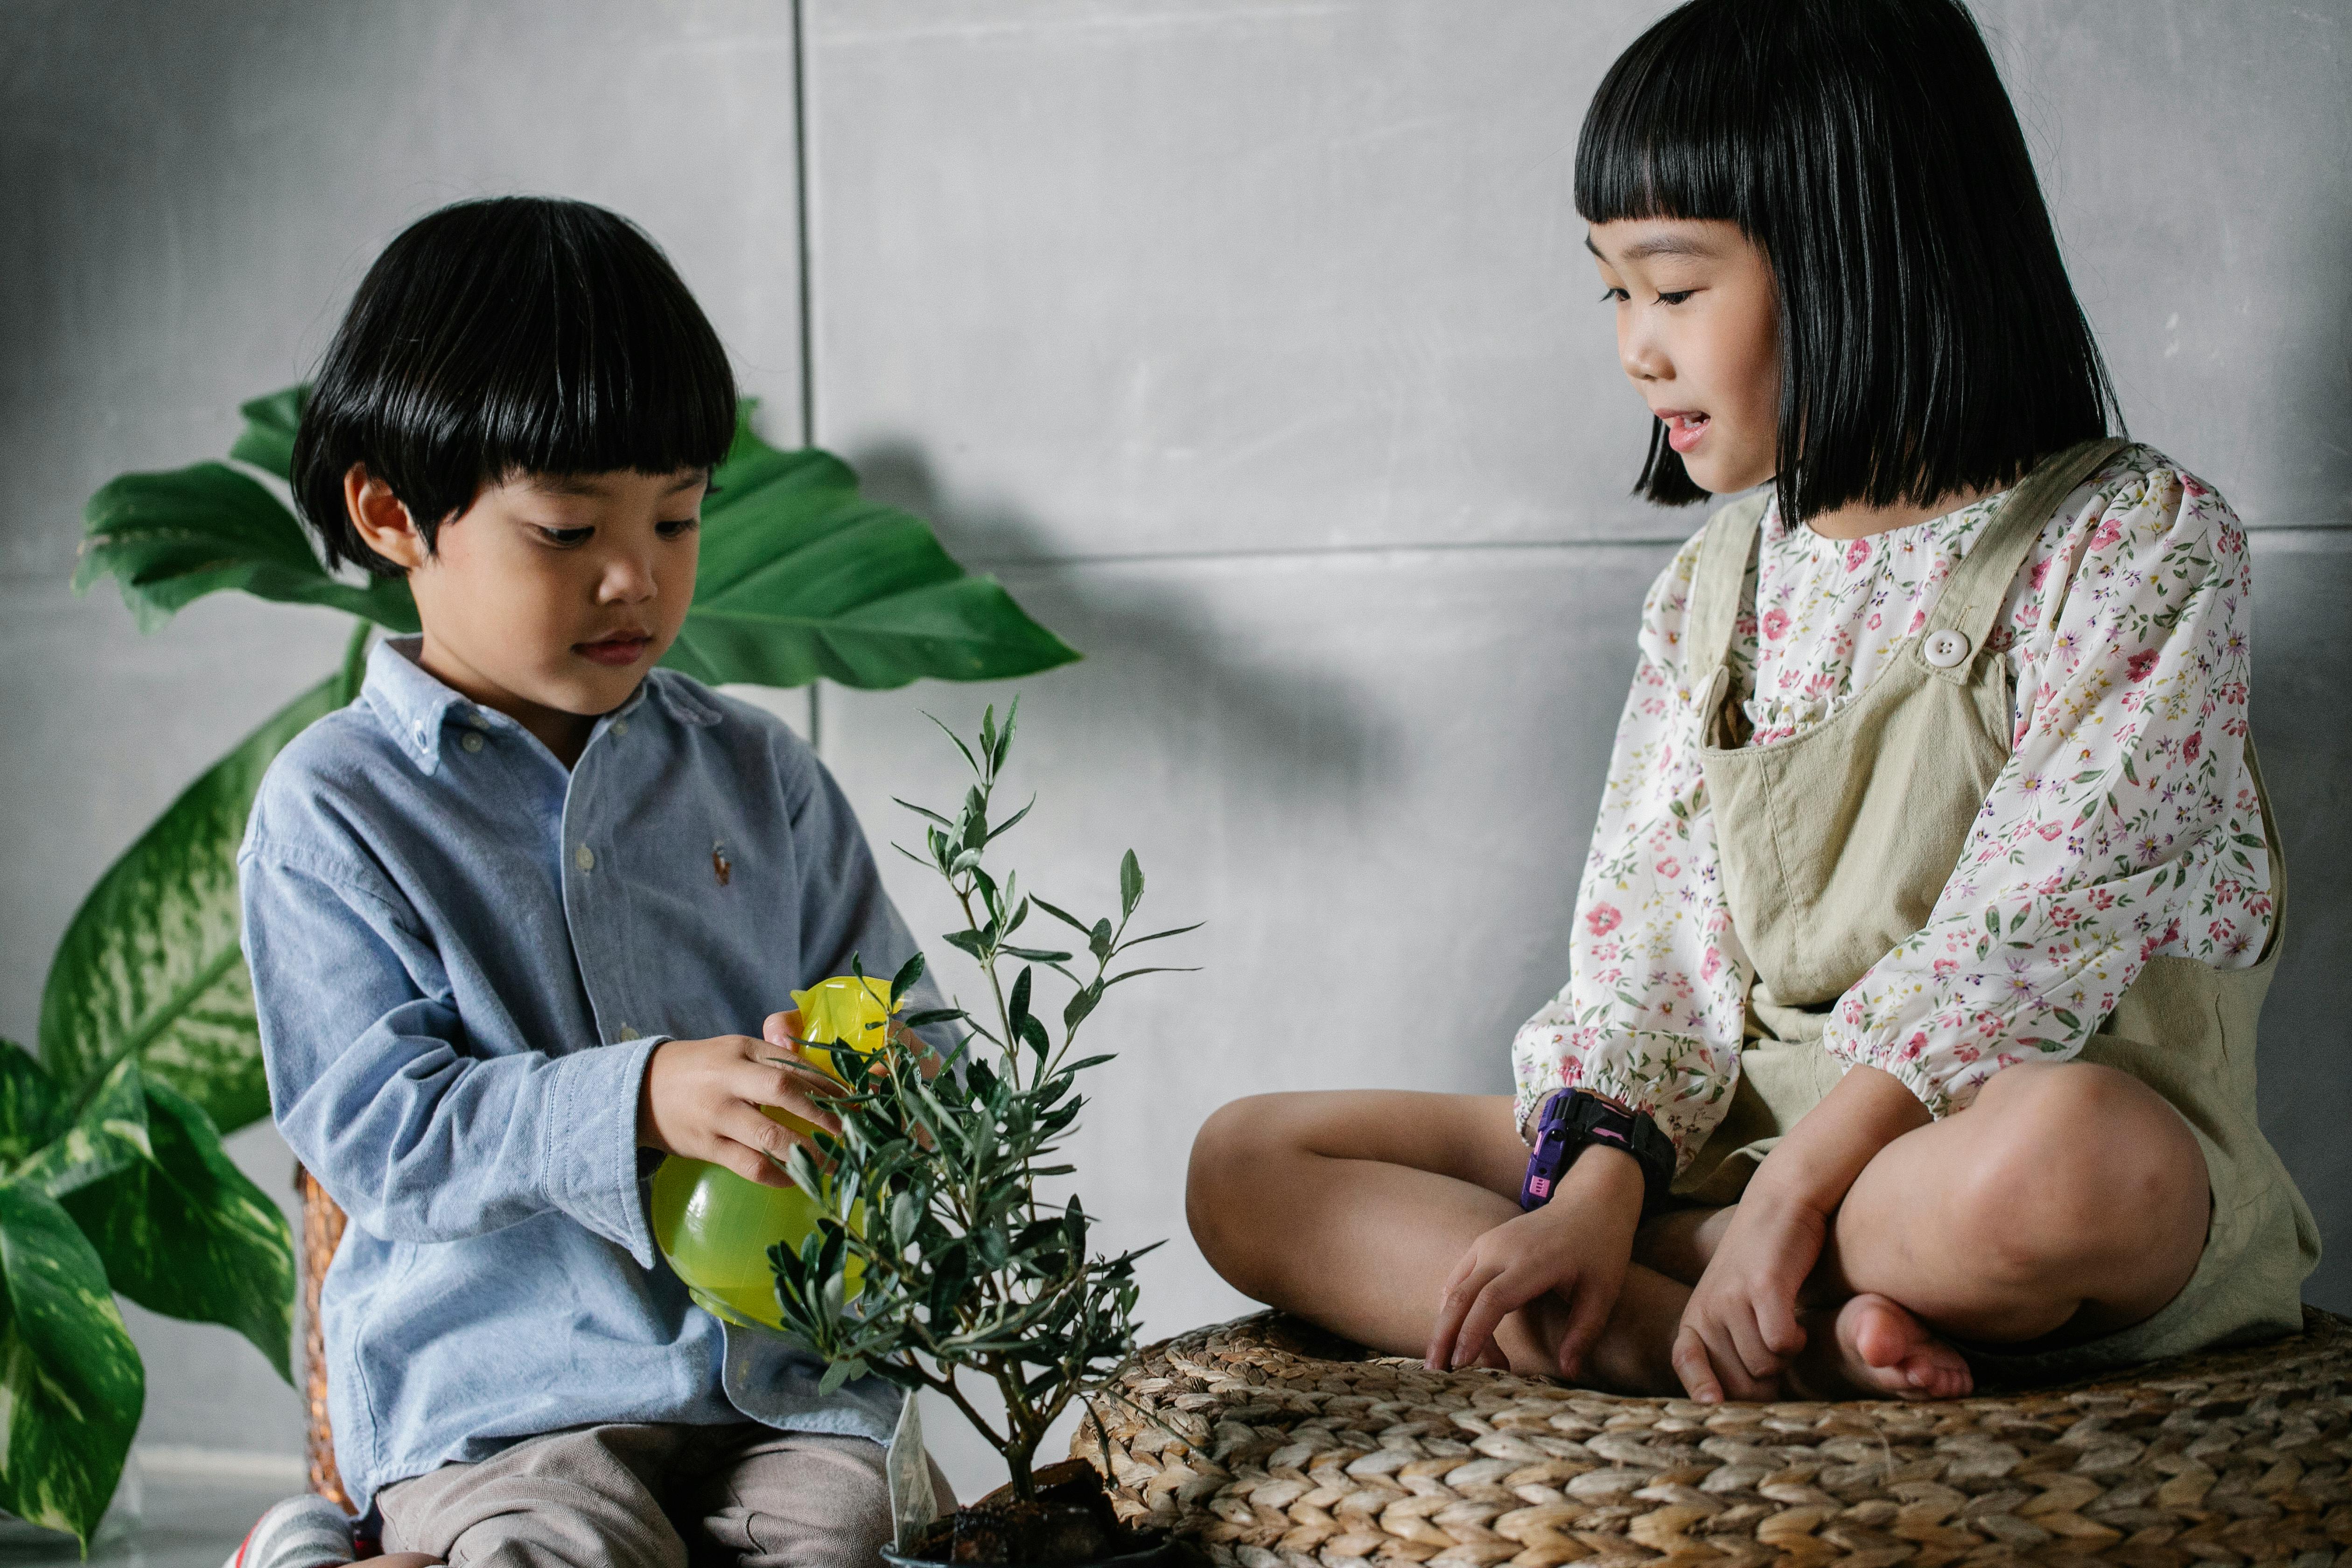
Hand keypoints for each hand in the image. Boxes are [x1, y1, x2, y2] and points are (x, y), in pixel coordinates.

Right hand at [637, 1020, 843, 1187]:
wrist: (641, 1089)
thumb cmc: (700, 1068)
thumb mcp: (734, 1049)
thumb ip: (774, 1056)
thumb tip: (824, 1074)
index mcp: (741, 1051)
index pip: (793, 1064)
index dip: (827, 1085)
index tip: (855, 1102)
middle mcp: (730, 1080)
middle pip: (785, 1091)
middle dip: (824, 1114)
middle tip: (852, 1133)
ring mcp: (717, 1116)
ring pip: (770, 1136)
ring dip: (808, 1153)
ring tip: (834, 1164)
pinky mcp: (707, 1147)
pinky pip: (750, 1166)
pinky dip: (778, 1175)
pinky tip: (796, 1179)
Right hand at [1426, 1146, 1644, 1377]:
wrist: (1589, 1202)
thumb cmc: (1600, 1250)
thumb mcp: (1603, 1293)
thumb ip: (1584, 1333)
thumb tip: (1568, 1372)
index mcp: (1531, 1261)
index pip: (1492, 1300)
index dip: (1474, 1333)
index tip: (1461, 1365)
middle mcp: (1500, 1249)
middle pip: (1460, 1296)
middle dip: (1443, 1336)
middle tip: (1434, 1374)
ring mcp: (1487, 1244)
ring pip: (1454, 1290)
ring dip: (1449, 1328)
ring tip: (1455, 1365)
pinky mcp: (1482, 1245)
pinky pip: (1457, 1280)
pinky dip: (1453, 1310)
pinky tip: (1458, 1337)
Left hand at [1671, 1190, 1824, 1400]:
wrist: (1781, 1204)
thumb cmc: (1765, 1263)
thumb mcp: (1735, 1302)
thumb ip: (1732, 1344)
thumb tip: (1739, 1400)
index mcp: (1696, 1315)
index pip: (1685, 1362)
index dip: (1700, 1387)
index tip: (1712, 1403)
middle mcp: (1707, 1309)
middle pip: (1738, 1383)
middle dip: (1764, 1382)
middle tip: (1778, 1355)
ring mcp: (1732, 1299)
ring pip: (1764, 1368)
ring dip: (1784, 1357)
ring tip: (1785, 1326)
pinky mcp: (1763, 1288)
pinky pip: (1782, 1344)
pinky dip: (1797, 1340)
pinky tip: (1799, 1321)